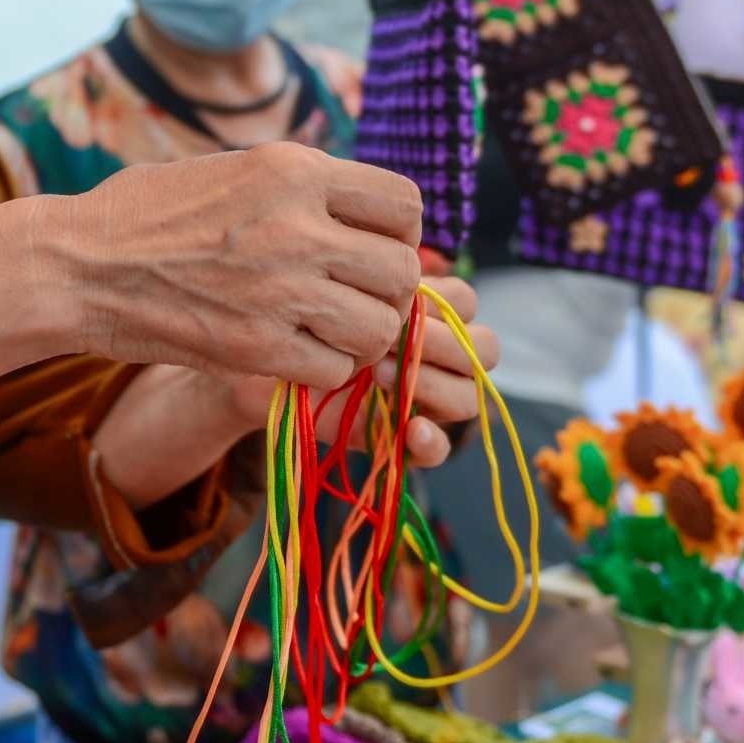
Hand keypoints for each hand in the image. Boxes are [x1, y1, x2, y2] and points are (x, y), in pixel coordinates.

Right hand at [41, 143, 423, 389]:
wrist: (74, 265)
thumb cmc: (144, 213)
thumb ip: (300, 187)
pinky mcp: (255, 347)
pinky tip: (292, 355)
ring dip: (360, 337)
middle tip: (352, 300)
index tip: (371, 249)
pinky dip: (323, 371)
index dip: (400, 234)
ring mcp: (279, 290)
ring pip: (379, 328)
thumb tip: (361, 211)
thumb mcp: (231, 168)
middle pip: (402, 271)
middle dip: (386, 292)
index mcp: (294, 170)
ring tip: (325, 331)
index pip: (405, 204)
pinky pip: (334, 370)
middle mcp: (297, 226)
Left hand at [215, 277, 500, 468]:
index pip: (467, 304)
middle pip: (482, 350)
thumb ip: (375, 295)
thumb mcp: (337, 298)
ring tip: (382, 376)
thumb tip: (406, 296)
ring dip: (434, 386)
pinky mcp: (405, 439)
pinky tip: (412, 430)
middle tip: (390, 345)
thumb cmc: (299, 321)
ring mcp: (426, 398)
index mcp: (428, 312)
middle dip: (444, 347)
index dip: (444, 307)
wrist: (260, 372)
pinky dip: (433, 440)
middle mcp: (436, 355)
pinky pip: (442, 448)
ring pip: (470, 395)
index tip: (400, 308)